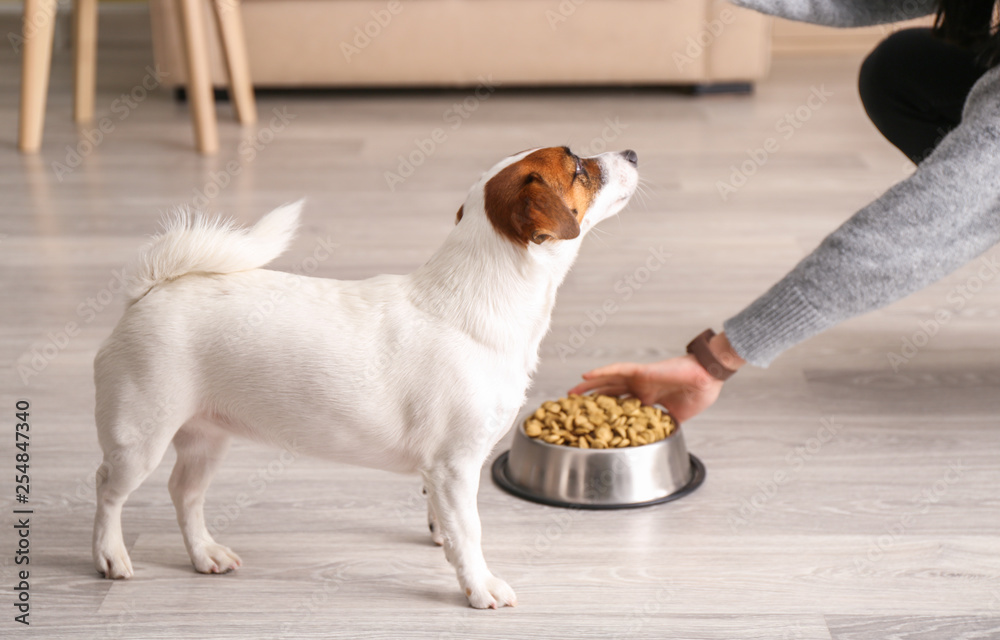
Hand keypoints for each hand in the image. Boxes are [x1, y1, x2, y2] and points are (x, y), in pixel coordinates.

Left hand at [568, 355, 723, 422]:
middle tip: (571, 408)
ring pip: (607, 381)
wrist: (708, 379)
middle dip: (590, 400)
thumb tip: (660, 439)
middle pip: (608, 393)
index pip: (621, 404)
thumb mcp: (678, 417)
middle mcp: (640, 388)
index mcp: (647, 398)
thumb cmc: (698, 394)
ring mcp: (639, 378)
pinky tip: (586, 375)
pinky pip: (617, 370)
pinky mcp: (641, 371)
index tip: (591, 420)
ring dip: (589, 386)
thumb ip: (665, 425)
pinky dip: (601, 372)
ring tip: (570, 393)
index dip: (606, 411)